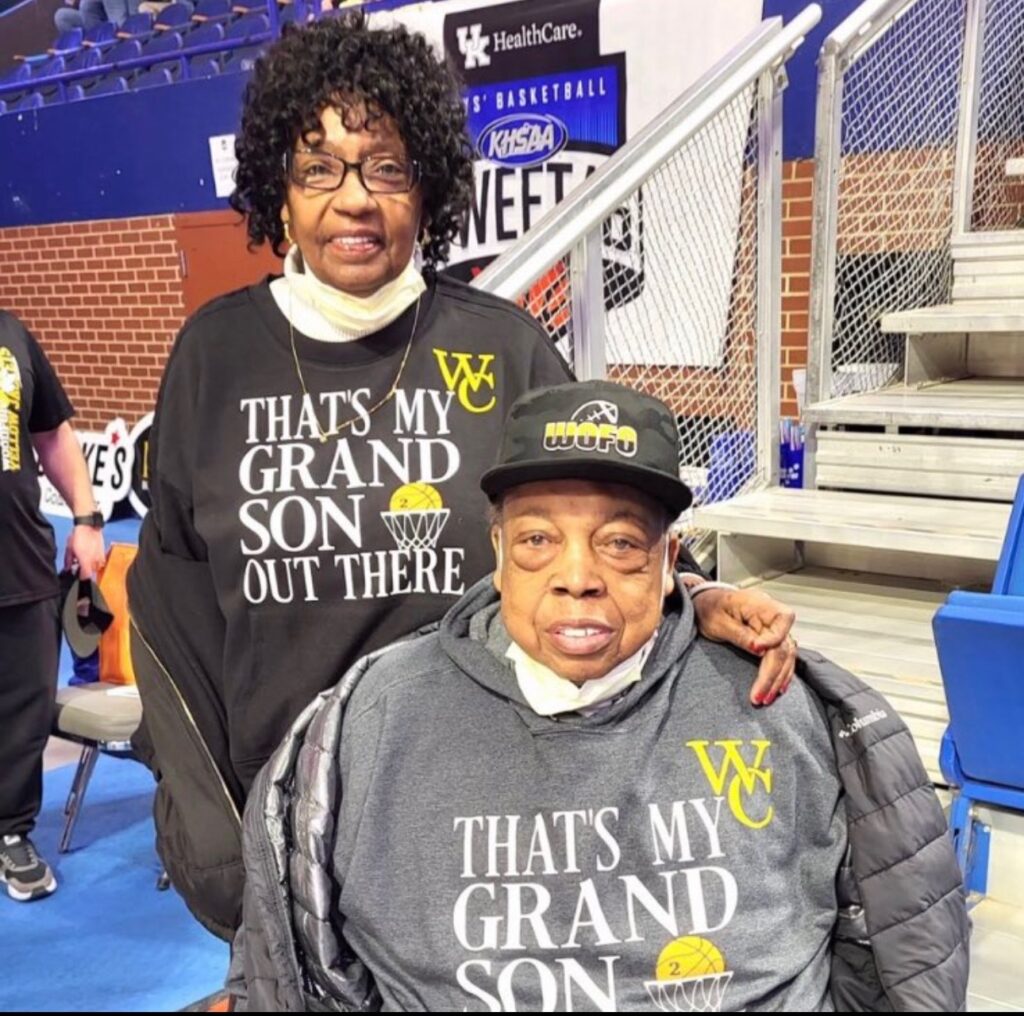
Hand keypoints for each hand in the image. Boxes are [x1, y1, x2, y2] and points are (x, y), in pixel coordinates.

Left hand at [66, 525, 106, 580]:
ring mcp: (100, 557)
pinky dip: (97, 562)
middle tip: (80, 566)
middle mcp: (94, 560)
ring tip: (86, 561)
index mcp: (85, 561)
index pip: (86, 576)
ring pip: (97, 567)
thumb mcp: (69, 549)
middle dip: (86, 571)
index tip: (77, 575)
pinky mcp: (103, 552)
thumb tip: (68, 569)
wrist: (89, 527)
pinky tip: (92, 557)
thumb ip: (69, 561)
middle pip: (92, 572)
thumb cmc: (78, 537)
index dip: (81, 577)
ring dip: (92, 567)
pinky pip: (101, 561)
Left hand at [691, 586, 796, 705]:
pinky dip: (780, 674)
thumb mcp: (717, 621)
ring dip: (777, 678)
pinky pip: (782, 657)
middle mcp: (770, 615)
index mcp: (758, 603)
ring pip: (786, 654)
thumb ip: (739, 634)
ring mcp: (772, 628)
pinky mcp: (770, 639)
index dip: (773, 638)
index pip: (782, 619)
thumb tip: (759, 648)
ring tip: (765, 697)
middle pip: (783, 644)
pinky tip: (776, 689)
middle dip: (772, 672)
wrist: (704, 603)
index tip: (757, 651)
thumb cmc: (709, 607)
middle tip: (759, 695)